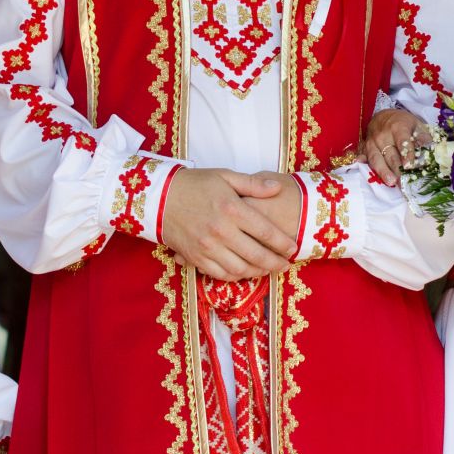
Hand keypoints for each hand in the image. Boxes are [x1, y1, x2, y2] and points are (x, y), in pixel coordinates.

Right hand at [160, 168, 297, 279]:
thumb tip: (276, 189)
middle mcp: (222, 231)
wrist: (160, 198)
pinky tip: (244, 272)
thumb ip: (253, 184)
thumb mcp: (225, 176)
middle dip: (275, 263)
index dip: (283, 243)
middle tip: (285, 265)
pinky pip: (220, 274)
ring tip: (268, 269)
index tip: (293, 248)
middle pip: (257, 255)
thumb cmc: (195, 184)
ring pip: (240, 269)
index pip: (266, 232)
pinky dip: (235, 276)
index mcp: (232, 209)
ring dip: (258, 272)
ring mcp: (208, 247)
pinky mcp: (196, 258)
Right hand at [362, 109, 431, 185]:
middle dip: (397, 170)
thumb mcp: (416, 125)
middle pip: (390, 154)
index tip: (409, 166)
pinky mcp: (364, 147)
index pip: (402, 142)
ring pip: (376, 159)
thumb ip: (424, 138)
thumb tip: (433, 151)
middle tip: (403, 183)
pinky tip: (362, 167)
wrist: (382, 116)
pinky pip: (364, 157)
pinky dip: (364, 164)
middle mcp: (383, 134)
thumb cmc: (403, 123)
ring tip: (390, 182)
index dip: (406, 154)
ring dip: (383, 171)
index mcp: (398, 127)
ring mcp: (371, 141)